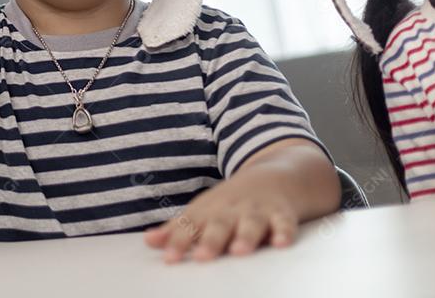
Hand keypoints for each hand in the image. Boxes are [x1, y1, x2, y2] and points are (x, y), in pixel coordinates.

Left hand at [143, 169, 300, 262]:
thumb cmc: (230, 202)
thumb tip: (149, 242)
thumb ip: (178, 229)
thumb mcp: (203, 211)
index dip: (179, 240)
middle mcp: (231, 209)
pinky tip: (281, 243)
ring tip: (239, 252)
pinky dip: (284, 232)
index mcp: (209, 210)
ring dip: (245, 236)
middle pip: (219, 224)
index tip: (169, 257)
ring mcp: (257, 210)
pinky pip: (285, 223)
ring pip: (251, 223)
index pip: (190, 225)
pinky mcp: (282, 214)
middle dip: (211, 241)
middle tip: (201, 257)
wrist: (272, 176)